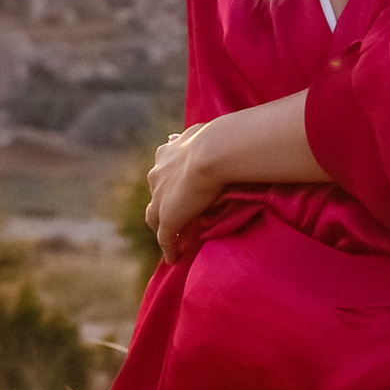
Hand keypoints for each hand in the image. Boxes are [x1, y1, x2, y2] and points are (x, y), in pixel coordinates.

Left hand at [145, 117, 231, 254]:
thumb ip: (215, 136)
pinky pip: (165, 238)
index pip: (163, 171)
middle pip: (156, 194)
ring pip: (155, 218)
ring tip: (171, 241)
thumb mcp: (213, 134)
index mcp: (167, 153)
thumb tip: (235, 131)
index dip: (169, 182)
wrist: (214, 152)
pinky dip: (168, 249)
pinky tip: (174, 258)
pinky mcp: (167, 218)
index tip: (177, 188)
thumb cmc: (220, 140)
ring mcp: (160, 197)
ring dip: (162, 229)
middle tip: (173, 214)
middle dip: (162, 204)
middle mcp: (158, 173)